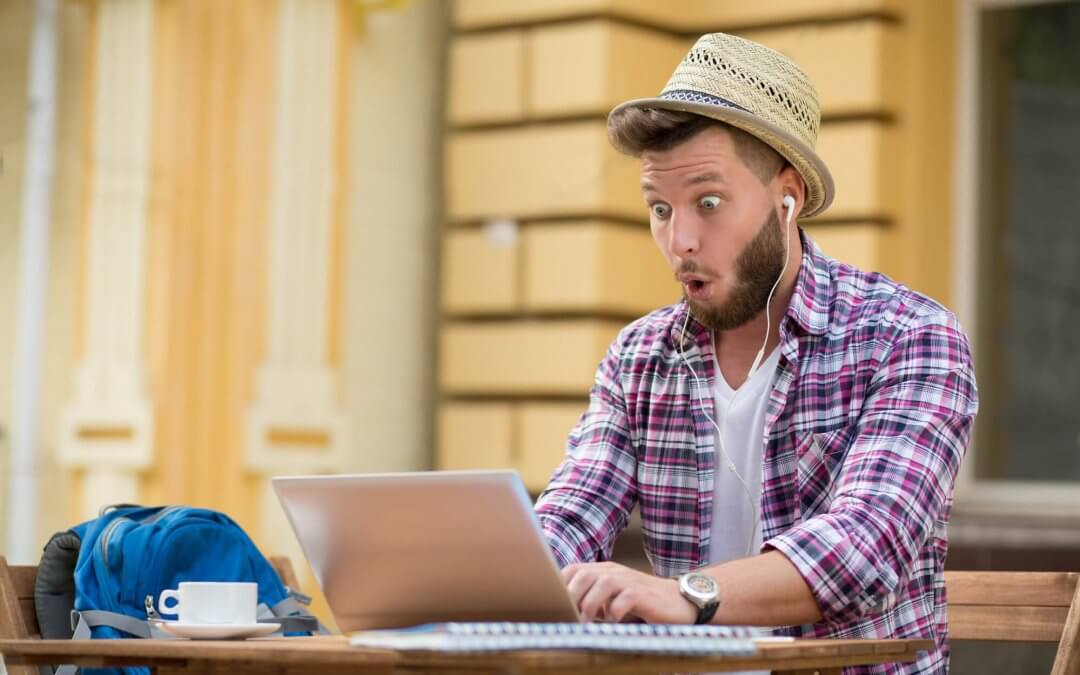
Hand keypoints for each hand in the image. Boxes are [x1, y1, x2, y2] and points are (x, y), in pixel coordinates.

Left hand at [562, 561, 696, 623]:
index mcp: (603, 571)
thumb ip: (592, 601)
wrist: (678, 601)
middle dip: (572, 596)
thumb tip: (566, 614)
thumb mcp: (612, 599)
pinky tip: (613, 621)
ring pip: (603, 582)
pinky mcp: (644, 594)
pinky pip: (626, 597)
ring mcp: (629, 580)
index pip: (573, 570)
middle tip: (569, 617)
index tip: (554, 606)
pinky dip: (616, 610)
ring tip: (587, 623)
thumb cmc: (641, 604)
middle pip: (584, 574)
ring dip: (591, 604)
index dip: (560, 586)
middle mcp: (614, 571)